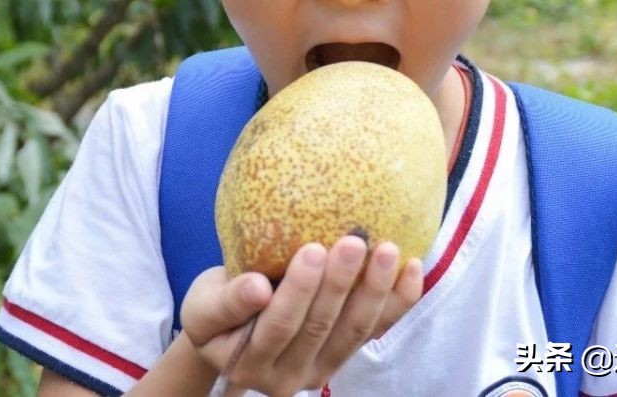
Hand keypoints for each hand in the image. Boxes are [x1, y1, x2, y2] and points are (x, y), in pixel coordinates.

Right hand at [180, 236, 423, 396]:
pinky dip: (398, 301)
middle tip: (354, 241)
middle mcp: (288, 376)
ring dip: (374, 290)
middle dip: (340, 284)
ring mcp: (322, 369)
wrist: (232, 328)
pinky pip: (377, 330)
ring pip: (354, 332)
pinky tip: (413, 268)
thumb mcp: (204, 304)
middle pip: (320, 328)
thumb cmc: (216, 308)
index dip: (299, 291)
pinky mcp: (345, 354)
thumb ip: (228, 301)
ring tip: (387, 250)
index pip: (278, 326)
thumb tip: (259, 288)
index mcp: (249, 363)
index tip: (312, 249)